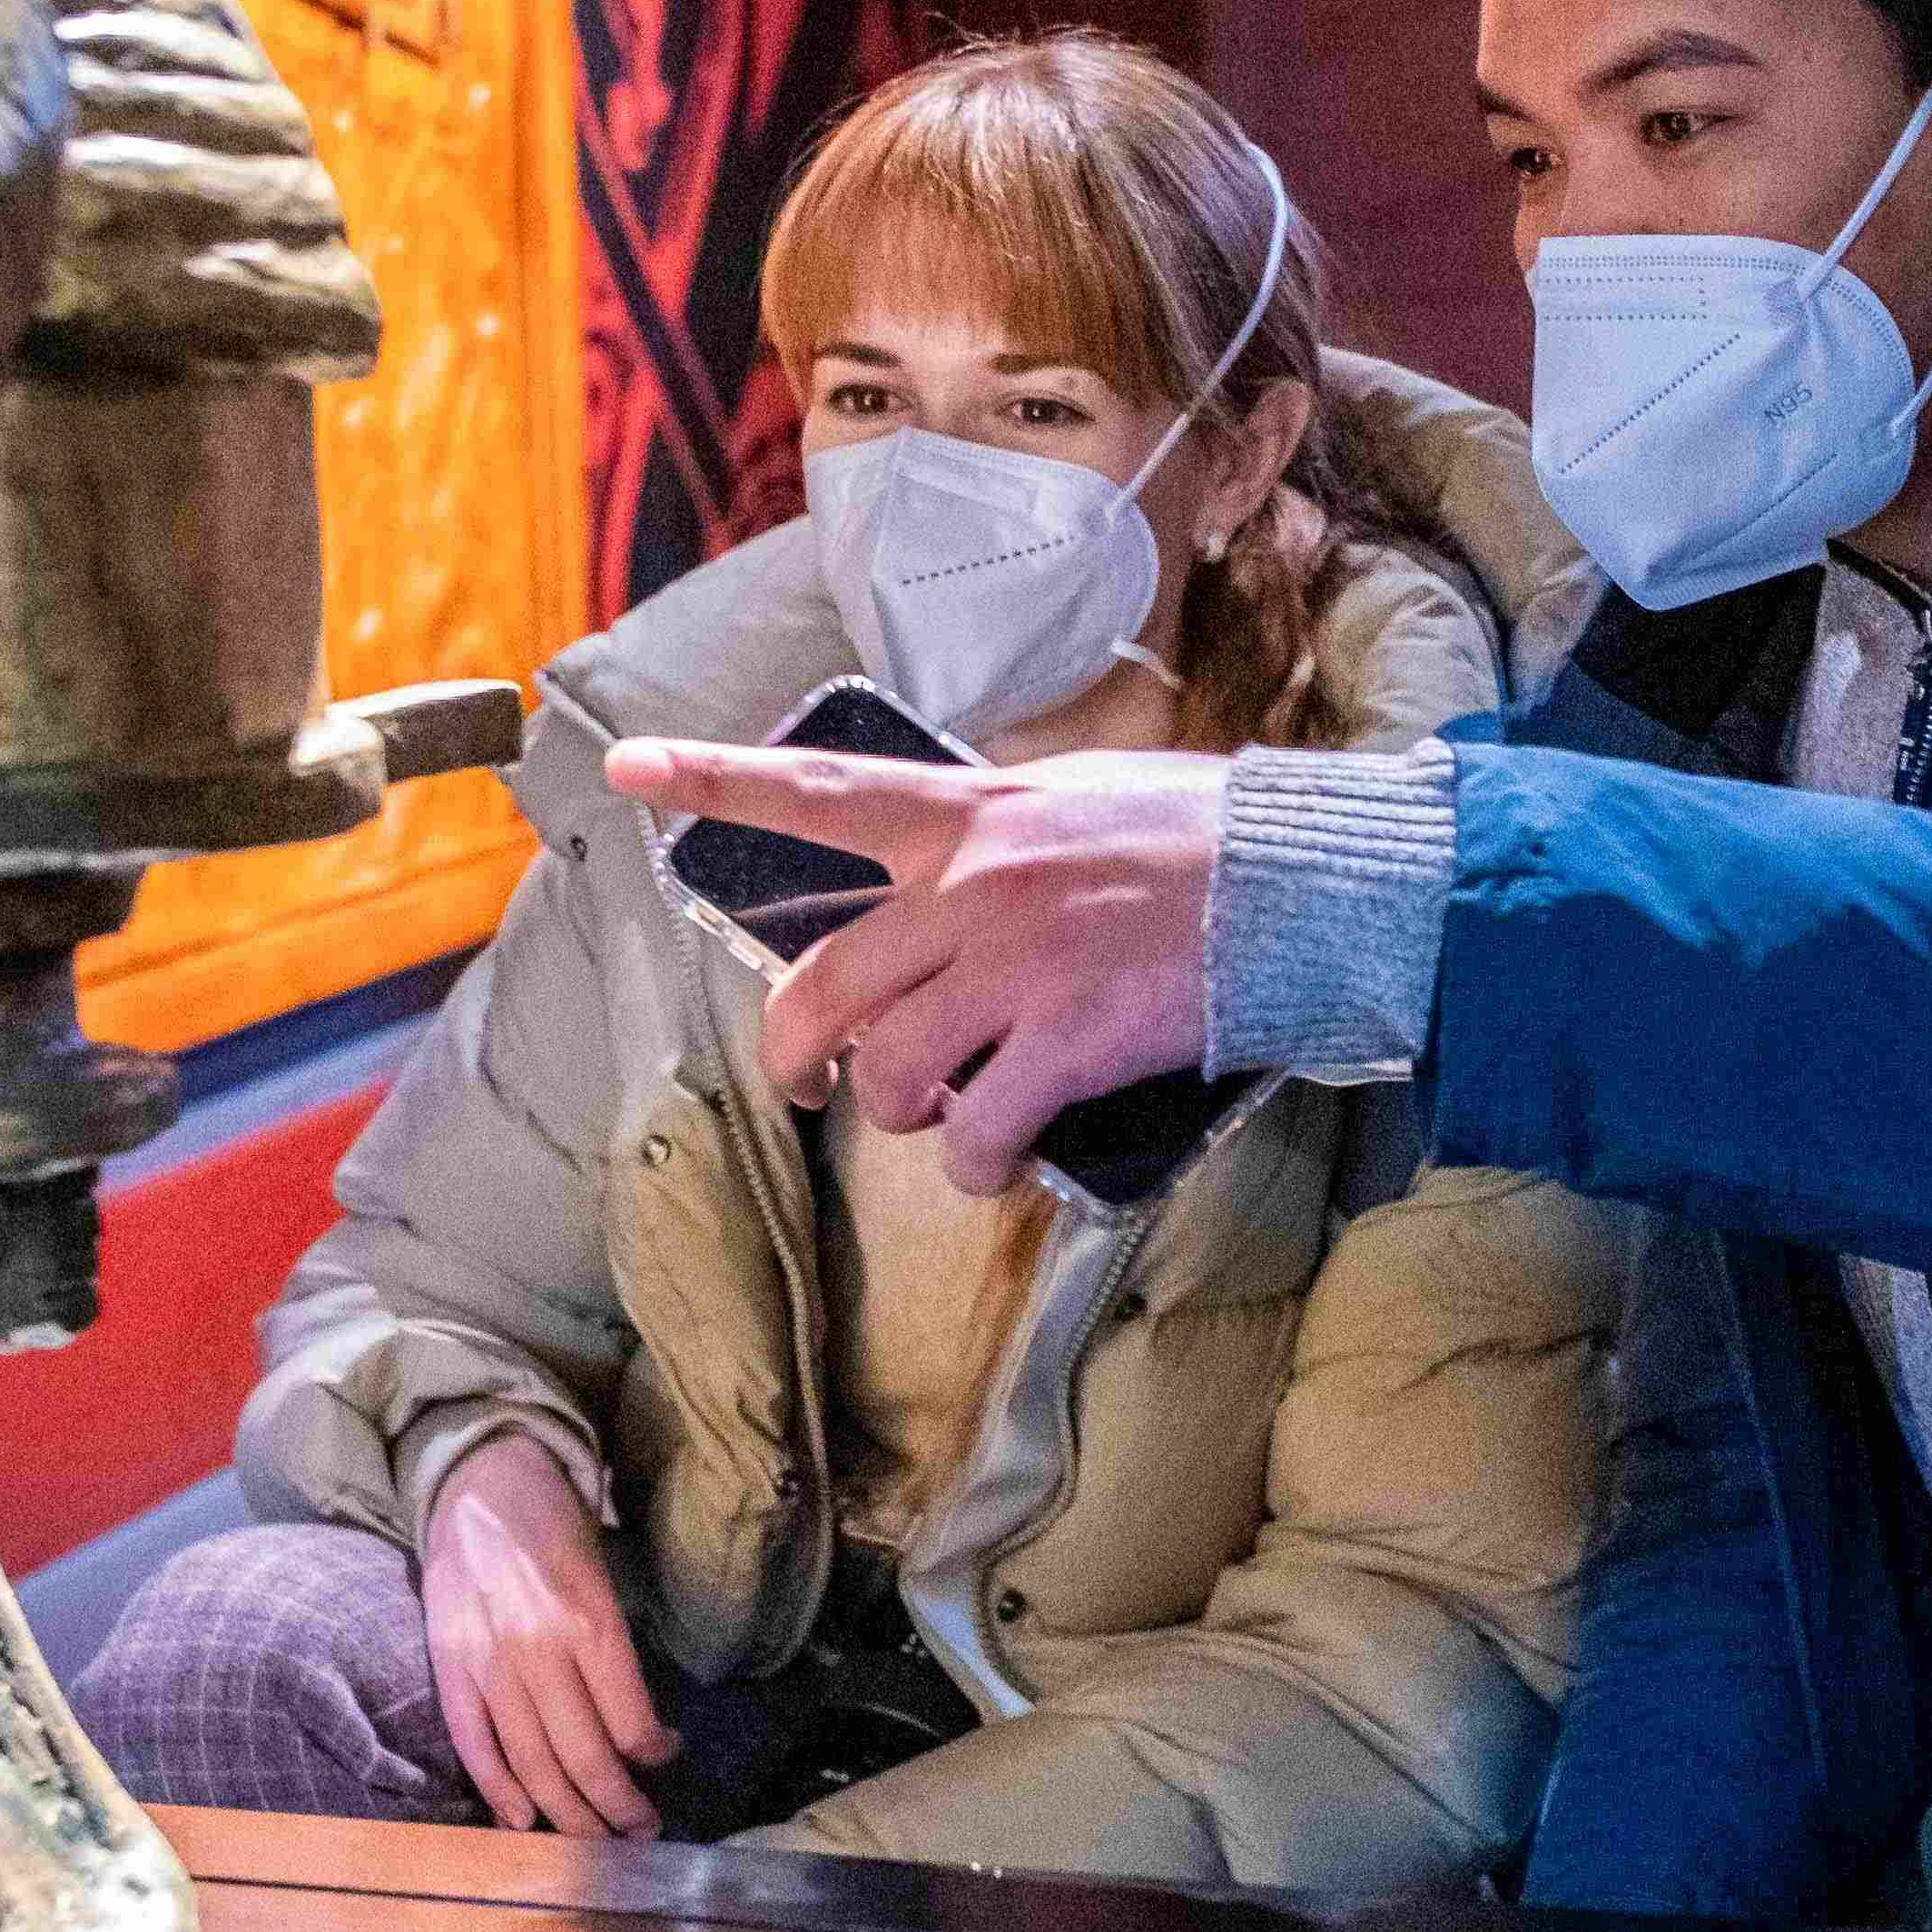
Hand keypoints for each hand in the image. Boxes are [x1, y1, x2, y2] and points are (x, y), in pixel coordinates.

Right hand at [419, 1433, 679, 1835]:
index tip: (665, 1762)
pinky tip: (523, 1820)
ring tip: (597, 1839)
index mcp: (587, 1619)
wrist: (479, 1480)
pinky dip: (498, 1789)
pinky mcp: (448, 1665)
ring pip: (531, 1762)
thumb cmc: (554, 1527)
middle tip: (640, 1832)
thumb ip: (614, 1651)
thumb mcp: (603, 1576)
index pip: (628, 1720)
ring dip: (568, 1813)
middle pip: (582, 1755)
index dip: (652, 1757)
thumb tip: (639, 1729)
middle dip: (618, 1807)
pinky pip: (473, 1742)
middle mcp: (536, 1647)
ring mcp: (485, 1661)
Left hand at [600, 740, 1222, 1196]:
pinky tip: (1003, 1160)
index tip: (628, 766)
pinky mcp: (1067, 1039)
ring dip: (903, 1117)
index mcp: (971, 815)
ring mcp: (1015, 965)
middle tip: (810, 1083)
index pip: (818, 790)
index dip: (712, 778)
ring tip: (952, 1121)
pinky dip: (978, 1165)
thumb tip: (949, 877)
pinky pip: (976, 1132)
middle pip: (823, 986)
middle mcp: (972, 886)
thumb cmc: (1204, 839)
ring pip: (889, 1072)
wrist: (1303, 881)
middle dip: (797, 1054)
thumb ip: (996, 837)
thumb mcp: (1079, 801)